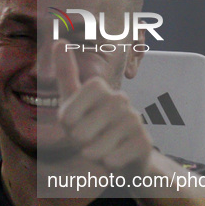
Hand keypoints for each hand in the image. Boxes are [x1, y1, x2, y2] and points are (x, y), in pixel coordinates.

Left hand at [53, 40, 152, 173]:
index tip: (71, 123)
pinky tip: (114, 158)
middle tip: (87, 140)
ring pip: (96, 148)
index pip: (72, 106)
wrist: (124, 157)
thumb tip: (60, 41)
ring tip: (99, 150)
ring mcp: (134, 120)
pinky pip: (113, 160)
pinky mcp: (144, 143)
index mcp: (100, 87)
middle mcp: (120, 99)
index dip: (69, 118)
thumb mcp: (73, 104)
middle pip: (81, 131)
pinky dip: (107, 164)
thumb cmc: (92, 128)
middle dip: (78, 142)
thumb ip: (66, 75)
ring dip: (92, 154)